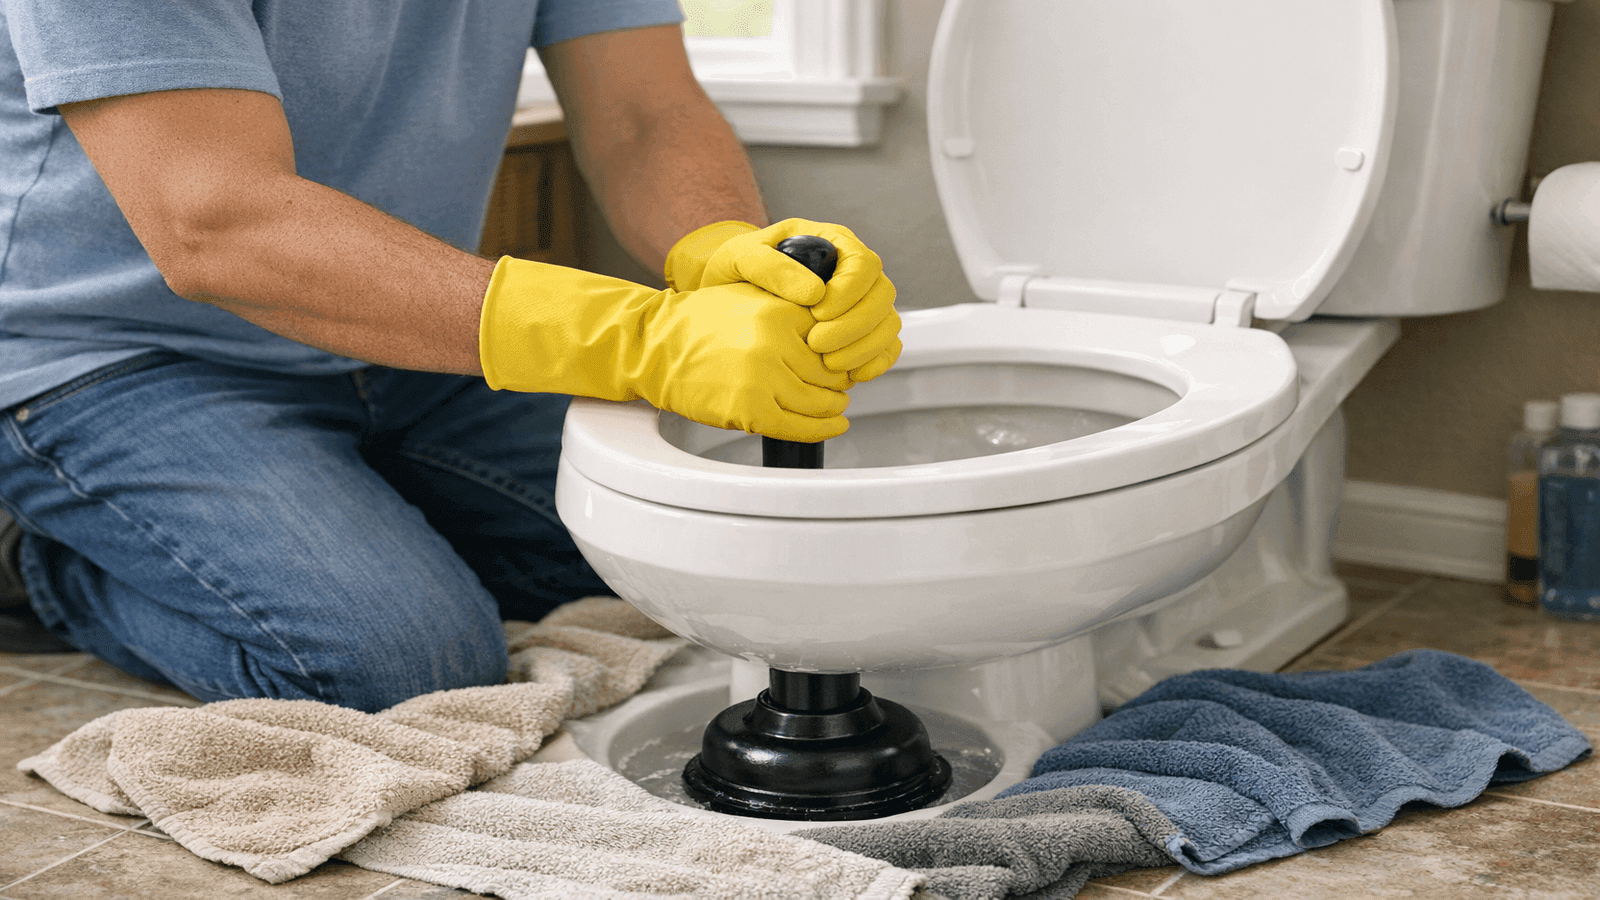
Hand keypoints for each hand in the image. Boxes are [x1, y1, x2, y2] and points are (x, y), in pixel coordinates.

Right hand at [480, 257, 850, 441]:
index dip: (841, 356)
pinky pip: (800, 427)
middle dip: (836, 385)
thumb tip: (839, 338)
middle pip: (832, 375)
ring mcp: (764, 379)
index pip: (835, 342)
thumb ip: (797, 312)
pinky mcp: (751, 411)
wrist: (656, 345)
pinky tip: (830, 426)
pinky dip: (821, 430)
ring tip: (831, 407)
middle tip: (836, 389)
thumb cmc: (700, 322)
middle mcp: (776, 343)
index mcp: (782, 312)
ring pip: (820, 403)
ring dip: (830, 409)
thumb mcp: (755, 297)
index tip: (838, 364)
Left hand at [665, 218, 901, 382]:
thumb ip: (771, 266)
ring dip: (865, 347)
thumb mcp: (739, 258)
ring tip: (828, 364)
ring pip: (888, 322)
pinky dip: (876, 362)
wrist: (727, 301)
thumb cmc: (736, 272)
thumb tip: (815, 292)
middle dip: (855, 325)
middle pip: (882, 294)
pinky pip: (886, 346)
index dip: (849, 291)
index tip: (818, 313)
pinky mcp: (862, 333)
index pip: (862, 263)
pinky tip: (850, 375)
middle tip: (817, 344)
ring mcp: (861, 303)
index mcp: (832, 243)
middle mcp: (853, 272)